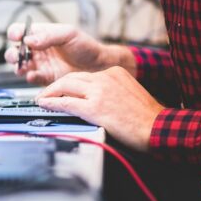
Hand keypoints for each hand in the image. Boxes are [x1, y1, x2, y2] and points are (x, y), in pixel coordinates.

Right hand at [4, 22, 135, 84]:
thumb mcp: (68, 34)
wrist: (99, 66)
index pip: (20, 31)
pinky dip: (29, 77)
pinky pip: (31, 78)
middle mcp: (37, 50)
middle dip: (13, 54)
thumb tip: (29, 40)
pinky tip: (34, 75)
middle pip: (15, 50)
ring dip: (18, 66)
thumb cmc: (86, 46)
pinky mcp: (45, 78)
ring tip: (24, 67)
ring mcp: (40, 64)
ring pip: (20, 65)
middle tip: (18, 55)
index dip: (15, 33)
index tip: (17, 37)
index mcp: (40, 34)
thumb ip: (48, 36)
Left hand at [34, 67, 163, 151]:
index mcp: (114, 72)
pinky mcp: (95, 107)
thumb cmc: (147, 118)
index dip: (69, 83)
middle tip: (46, 94)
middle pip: (71, 77)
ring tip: (41, 99)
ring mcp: (99, 91)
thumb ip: (111, 92)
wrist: (159, 128)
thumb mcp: (128, 94)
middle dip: (55, 86)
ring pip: (65, 86)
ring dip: (50, 93)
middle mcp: (105, 77)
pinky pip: (66, 103)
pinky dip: (52, 103)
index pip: (84, 75)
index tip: (61, 90)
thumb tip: (94, 100)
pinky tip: (44, 105)